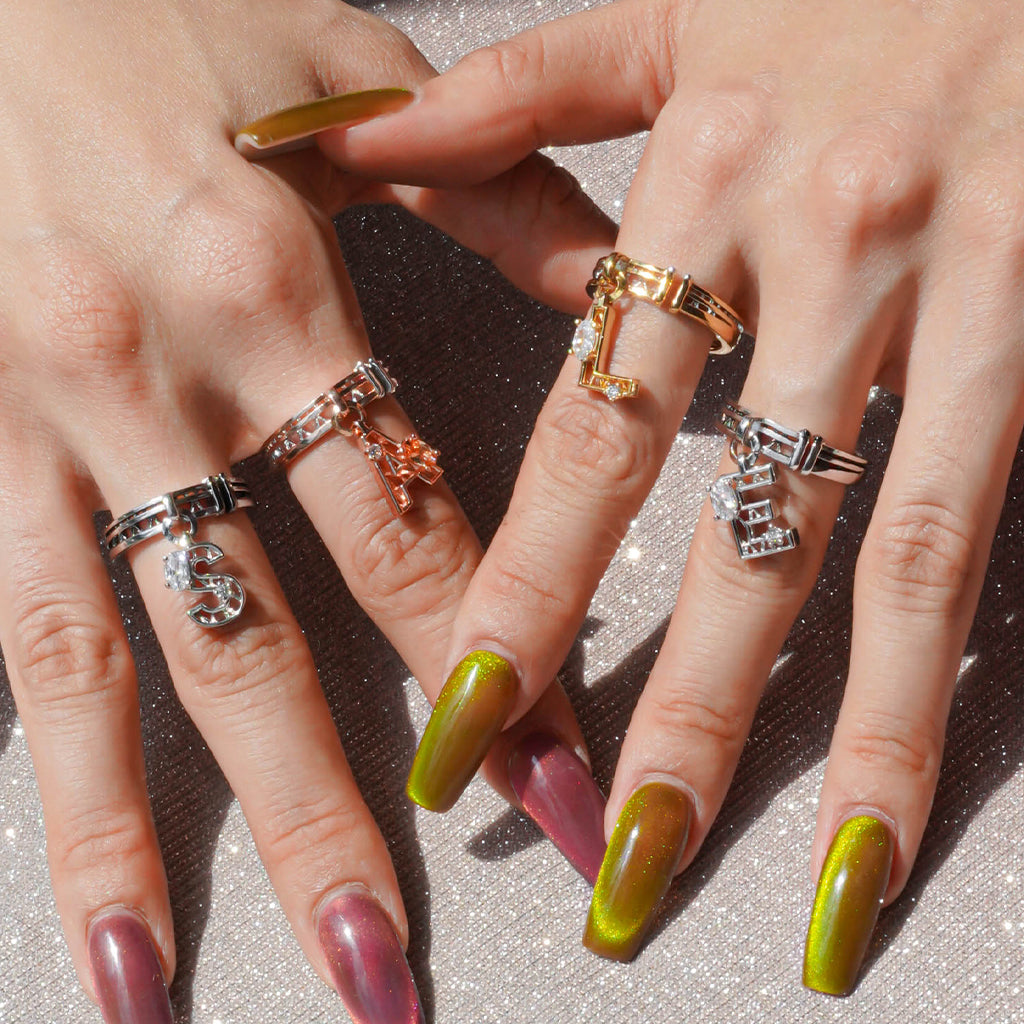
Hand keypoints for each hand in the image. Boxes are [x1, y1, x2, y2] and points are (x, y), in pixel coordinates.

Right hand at [0, 1, 614, 1017]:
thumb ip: (495, 196)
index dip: (485, 668)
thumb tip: (623, 290)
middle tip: (381, 962)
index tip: (552, 787)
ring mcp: (21, 422)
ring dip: (132, 839)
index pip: (410, 528)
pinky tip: (46, 861)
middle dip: (326, 806)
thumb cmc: (150, 8)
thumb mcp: (338, 72)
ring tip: (161, 992)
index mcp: (268, 290)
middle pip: (256, 638)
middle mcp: (145, 381)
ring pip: (87, 666)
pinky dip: (17, 744)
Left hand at [339, 0, 1023, 987]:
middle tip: (624, 862)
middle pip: (743, 536)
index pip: (591, 437)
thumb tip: (364, 145)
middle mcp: (837, 263)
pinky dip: (987, 630)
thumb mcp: (678, 10)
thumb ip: (519, 93)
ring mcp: (976, 303)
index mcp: (711, 185)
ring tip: (828, 888)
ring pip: (908, 555)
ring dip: (867, 735)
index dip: (525, 591)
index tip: (465, 720)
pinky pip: (1009, 504)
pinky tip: (946, 749)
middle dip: (687, 715)